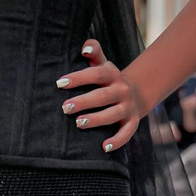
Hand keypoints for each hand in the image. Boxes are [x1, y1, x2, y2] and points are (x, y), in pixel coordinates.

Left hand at [56, 38, 141, 152]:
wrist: (135, 93)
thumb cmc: (107, 79)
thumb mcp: (102, 64)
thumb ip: (94, 51)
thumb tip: (84, 48)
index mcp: (112, 74)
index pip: (96, 74)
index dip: (79, 78)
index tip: (60, 83)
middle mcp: (122, 90)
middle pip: (103, 96)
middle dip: (84, 102)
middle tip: (65, 108)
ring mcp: (128, 107)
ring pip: (113, 114)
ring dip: (96, 119)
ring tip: (78, 124)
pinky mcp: (133, 122)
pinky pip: (127, 133)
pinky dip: (117, 141)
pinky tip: (103, 147)